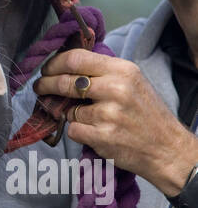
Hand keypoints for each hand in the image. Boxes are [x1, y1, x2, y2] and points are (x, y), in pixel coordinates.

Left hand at [33, 48, 197, 195]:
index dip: (54, 63)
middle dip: (47, 85)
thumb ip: (103, 71)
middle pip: (65, 81)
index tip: (47, 69)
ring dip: (69, 113)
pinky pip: (73, 130)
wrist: (167, 149)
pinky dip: (77, 131)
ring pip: (68, 109)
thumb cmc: (147, 114)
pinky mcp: (103, 137)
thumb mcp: (132, 81)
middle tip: (41, 87)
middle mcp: (116, 89)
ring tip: (88, 117)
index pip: (76, 58)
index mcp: (123, 70)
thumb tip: (66, 63)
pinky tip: (93, 132)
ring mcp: (109, 114)